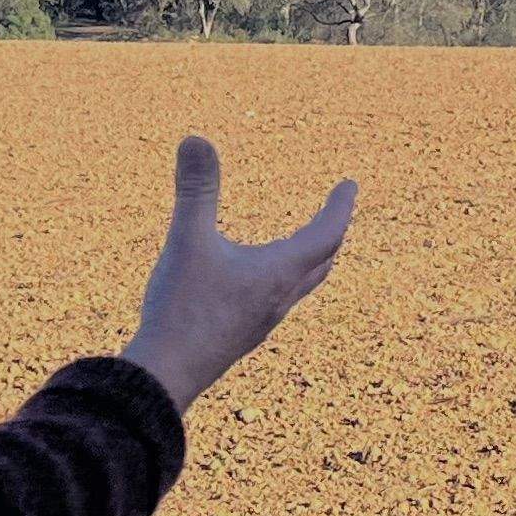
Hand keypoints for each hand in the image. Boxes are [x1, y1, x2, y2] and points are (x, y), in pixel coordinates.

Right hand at [127, 136, 357, 416]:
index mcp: (279, 273)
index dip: (340, 207)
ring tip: (305, 242)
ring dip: (311, 258)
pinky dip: (282, 278)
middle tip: (337, 210)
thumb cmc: (181, 309)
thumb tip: (196, 138)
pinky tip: (255, 279)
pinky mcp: (242, 335)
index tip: (350, 185)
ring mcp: (262, 321)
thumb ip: (195, 190)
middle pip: (322, 262)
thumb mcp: (187, 241)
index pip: (327, 234)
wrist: (164, 377)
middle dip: (332, 232)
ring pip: (301, 285)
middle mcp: (279, 298)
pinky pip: (277, 300)